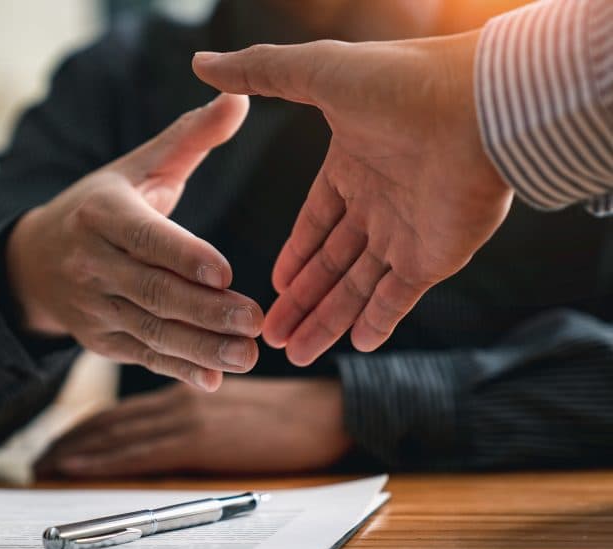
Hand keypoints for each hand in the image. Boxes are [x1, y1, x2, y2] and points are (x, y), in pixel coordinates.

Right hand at [7, 94, 262, 390]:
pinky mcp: (100, 340)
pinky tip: (213, 380)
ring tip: (247, 355)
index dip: (183, 257)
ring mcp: (93, 306)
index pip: (145, 237)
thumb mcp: (137, 167)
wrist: (36, 260)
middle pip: (152, 291)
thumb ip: (189, 138)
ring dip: (199, 348)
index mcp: (102, 213)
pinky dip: (177, 370)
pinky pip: (142, 356)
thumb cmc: (102, 206)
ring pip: (151, 331)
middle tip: (255, 321)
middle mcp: (92, 262)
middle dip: (205, 311)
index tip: (225, 273)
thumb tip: (240, 97)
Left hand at [34, 378, 350, 477]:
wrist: (324, 412)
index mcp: (184, 391)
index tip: (59, 444)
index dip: (86, 427)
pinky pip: (139, 452)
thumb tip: (166, 433)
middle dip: (70, 441)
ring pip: (115, 436)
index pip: (123, 412)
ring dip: (77, 452)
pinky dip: (103, 460)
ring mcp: (186, 419)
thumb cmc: (286, 413)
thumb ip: (197, 411)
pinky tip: (79, 466)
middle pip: (110, 423)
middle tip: (39, 458)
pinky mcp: (199, 440)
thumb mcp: (232, 404)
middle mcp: (177, 401)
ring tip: (46, 465)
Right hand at [193, 31, 512, 364]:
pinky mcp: (435, 256)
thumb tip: (201, 63)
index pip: (316, 223)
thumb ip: (260, 72)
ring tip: (293, 354)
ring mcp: (407, 232)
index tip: (272, 286)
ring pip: (358, 288)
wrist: (477, 105)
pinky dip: (379, 322)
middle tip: (268, 336)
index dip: (294, 255)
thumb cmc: (400, 82)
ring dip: (326, 320)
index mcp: (352, 167)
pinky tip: (354, 346)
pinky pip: (399, 298)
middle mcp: (379, 203)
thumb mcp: (317, 73)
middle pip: (331, 264)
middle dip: (300, 301)